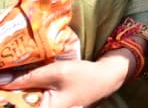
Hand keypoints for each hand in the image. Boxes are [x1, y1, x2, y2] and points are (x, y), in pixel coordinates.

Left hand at [0, 54, 131, 107]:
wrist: (106, 77)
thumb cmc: (83, 76)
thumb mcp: (55, 72)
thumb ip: (28, 77)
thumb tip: (2, 80)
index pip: (16, 105)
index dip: (5, 97)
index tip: (2, 83)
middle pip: (19, 103)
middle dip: (11, 91)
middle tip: (7, 75)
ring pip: (25, 100)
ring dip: (19, 89)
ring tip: (13, 75)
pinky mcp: (50, 103)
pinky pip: (32, 98)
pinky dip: (27, 89)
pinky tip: (25, 79)